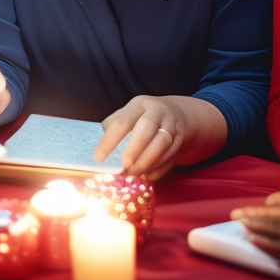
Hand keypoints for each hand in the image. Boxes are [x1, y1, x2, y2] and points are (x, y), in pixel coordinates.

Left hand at [94, 95, 227, 180]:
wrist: (175, 113)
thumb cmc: (142, 118)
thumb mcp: (128, 115)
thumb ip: (113, 129)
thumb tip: (101, 152)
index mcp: (138, 105)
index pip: (122, 121)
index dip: (109, 141)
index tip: (99, 158)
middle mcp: (157, 111)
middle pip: (147, 128)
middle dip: (134, 149)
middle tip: (124, 166)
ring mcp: (171, 124)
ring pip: (162, 142)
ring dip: (147, 161)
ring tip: (133, 173)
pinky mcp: (180, 139)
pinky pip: (171, 154)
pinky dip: (159, 167)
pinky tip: (148, 174)